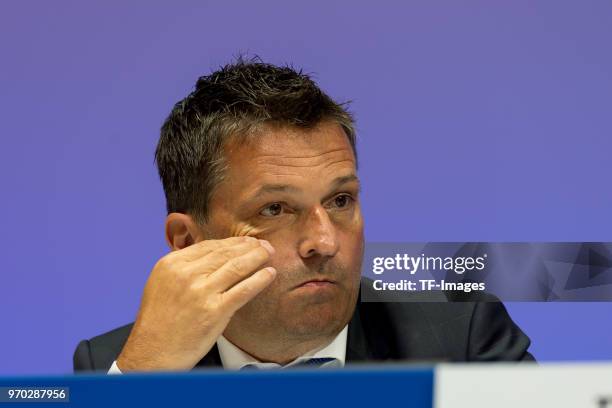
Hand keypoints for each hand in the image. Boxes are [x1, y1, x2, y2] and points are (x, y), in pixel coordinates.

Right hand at [116, 236, 275, 370]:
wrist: (153, 353)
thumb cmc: (159, 322)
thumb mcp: (163, 283)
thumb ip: (185, 268)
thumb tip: (216, 255)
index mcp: (171, 264)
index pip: (208, 246)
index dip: (231, 242)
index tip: (246, 241)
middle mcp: (185, 274)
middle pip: (224, 253)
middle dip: (248, 246)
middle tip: (263, 245)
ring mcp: (201, 292)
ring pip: (236, 266)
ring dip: (257, 257)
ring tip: (269, 253)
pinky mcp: (214, 311)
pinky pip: (243, 289)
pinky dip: (260, 279)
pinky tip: (270, 274)